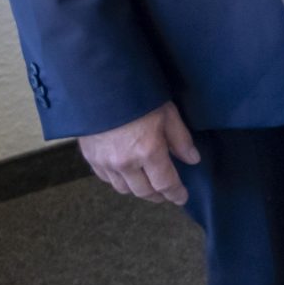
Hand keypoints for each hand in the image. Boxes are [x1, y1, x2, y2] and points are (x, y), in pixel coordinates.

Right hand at [78, 101, 199, 203]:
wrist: (99, 86)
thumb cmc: (138, 95)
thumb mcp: (167, 112)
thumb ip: (180, 139)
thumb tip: (192, 159)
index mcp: (148, 152)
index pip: (165, 183)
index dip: (175, 193)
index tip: (182, 198)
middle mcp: (125, 163)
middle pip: (144, 191)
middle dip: (158, 196)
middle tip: (167, 195)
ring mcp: (105, 163)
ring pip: (124, 189)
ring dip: (138, 190)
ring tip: (148, 186)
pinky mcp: (91, 159)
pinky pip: (107, 180)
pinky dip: (119, 182)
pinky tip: (127, 175)